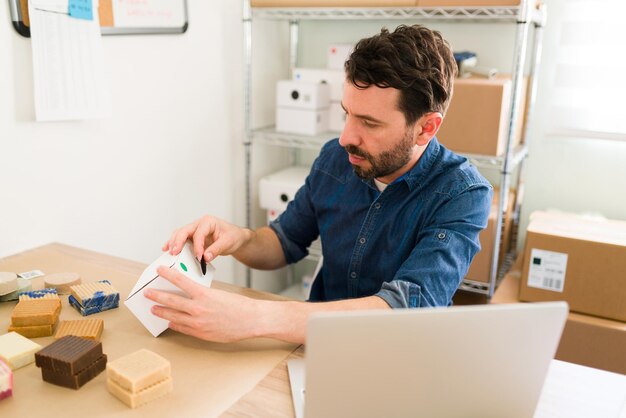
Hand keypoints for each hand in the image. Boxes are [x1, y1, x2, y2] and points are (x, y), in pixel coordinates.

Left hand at [144, 266, 260, 342]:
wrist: (252, 320)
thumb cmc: (240, 306)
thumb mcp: (219, 294)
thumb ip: (203, 295)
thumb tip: (191, 295)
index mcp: (204, 294)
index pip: (180, 281)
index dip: (168, 275)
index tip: (159, 270)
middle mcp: (198, 309)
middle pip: (171, 300)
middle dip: (157, 296)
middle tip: (147, 292)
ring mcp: (198, 323)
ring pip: (173, 316)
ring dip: (161, 311)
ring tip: (153, 308)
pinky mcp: (201, 334)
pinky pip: (182, 328)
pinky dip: (174, 324)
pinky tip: (170, 322)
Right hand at [162, 215, 250, 262]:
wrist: (236, 237)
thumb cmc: (233, 236)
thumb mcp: (228, 242)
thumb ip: (217, 249)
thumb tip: (206, 257)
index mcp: (208, 222)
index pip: (199, 233)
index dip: (198, 246)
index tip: (198, 257)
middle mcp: (199, 224)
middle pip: (184, 230)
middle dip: (178, 242)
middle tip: (175, 253)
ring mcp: (195, 230)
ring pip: (180, 234)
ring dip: (174, 243)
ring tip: (170, 252)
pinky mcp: (192, 237)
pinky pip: (181, 239)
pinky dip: (174, 244)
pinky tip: (167, 249)